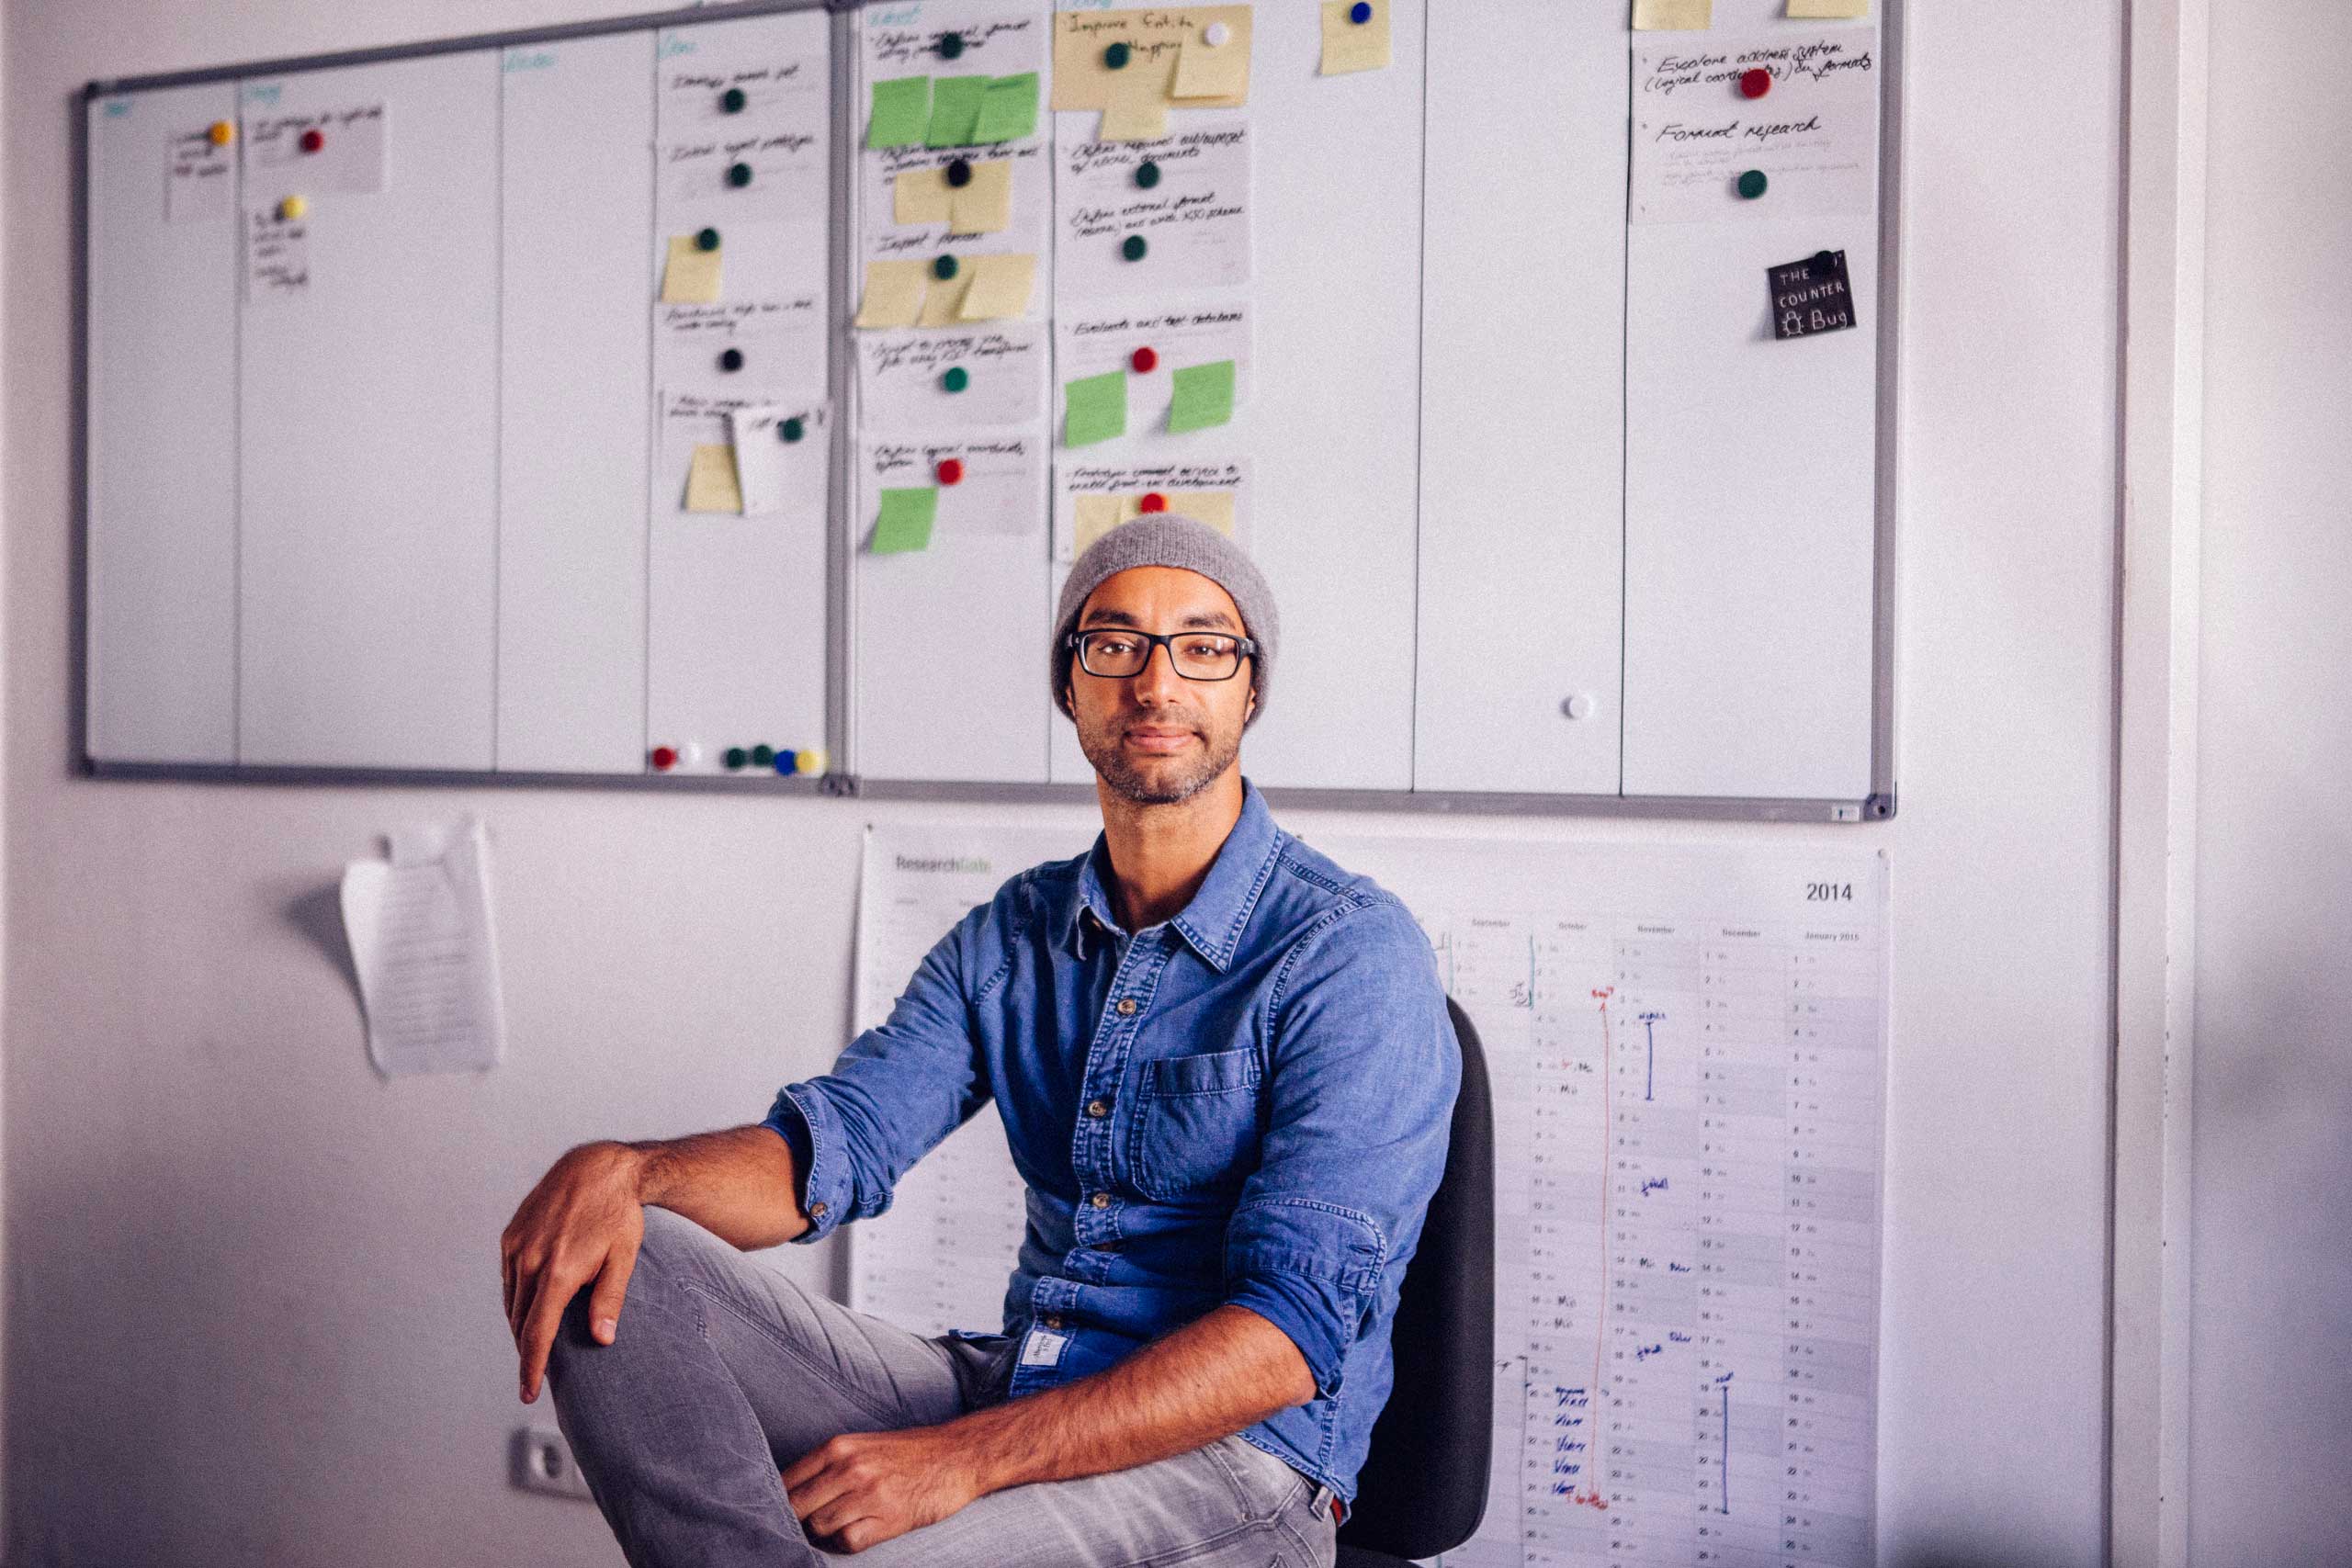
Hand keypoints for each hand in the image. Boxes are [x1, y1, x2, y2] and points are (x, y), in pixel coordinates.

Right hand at [499, 1141, 646, 1402]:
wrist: (597, 1166)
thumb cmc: (618, 1214)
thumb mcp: (624, 1257)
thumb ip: (610, 1299)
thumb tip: (603, 1340)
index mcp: (559, 1271)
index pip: (537, 1333)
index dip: (531, 1367)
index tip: (528, 1393)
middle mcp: (530, 1260)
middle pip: (520, 1322)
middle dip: (527, 1350)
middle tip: (539, 1372)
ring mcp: (516, 1246)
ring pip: (510, 1302)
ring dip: (520, 1325)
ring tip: (536, 1342)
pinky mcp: (510, 1235)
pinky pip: (507, 1279)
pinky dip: (516, 1298)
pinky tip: (531, 1305)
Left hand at [782, 1425, 986, 1553]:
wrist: (957, 1455)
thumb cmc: (908, 1452)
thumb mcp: (861, 1445)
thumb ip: (827, 1464)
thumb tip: (789, 1492)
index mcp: (838, 1447)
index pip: (785, 1481)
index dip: (777, 1501)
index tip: (781, 1512)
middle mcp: (849, 1468)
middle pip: (795, 1507)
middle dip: (797, 1521)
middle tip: (808, 1524)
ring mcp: (868, 1494)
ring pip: (818, 1527)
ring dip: (824, 1533)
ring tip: (841, 1524)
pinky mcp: (888, 1518)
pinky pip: (847, 1542)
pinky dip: (847, 1542)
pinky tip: (860, 1531)